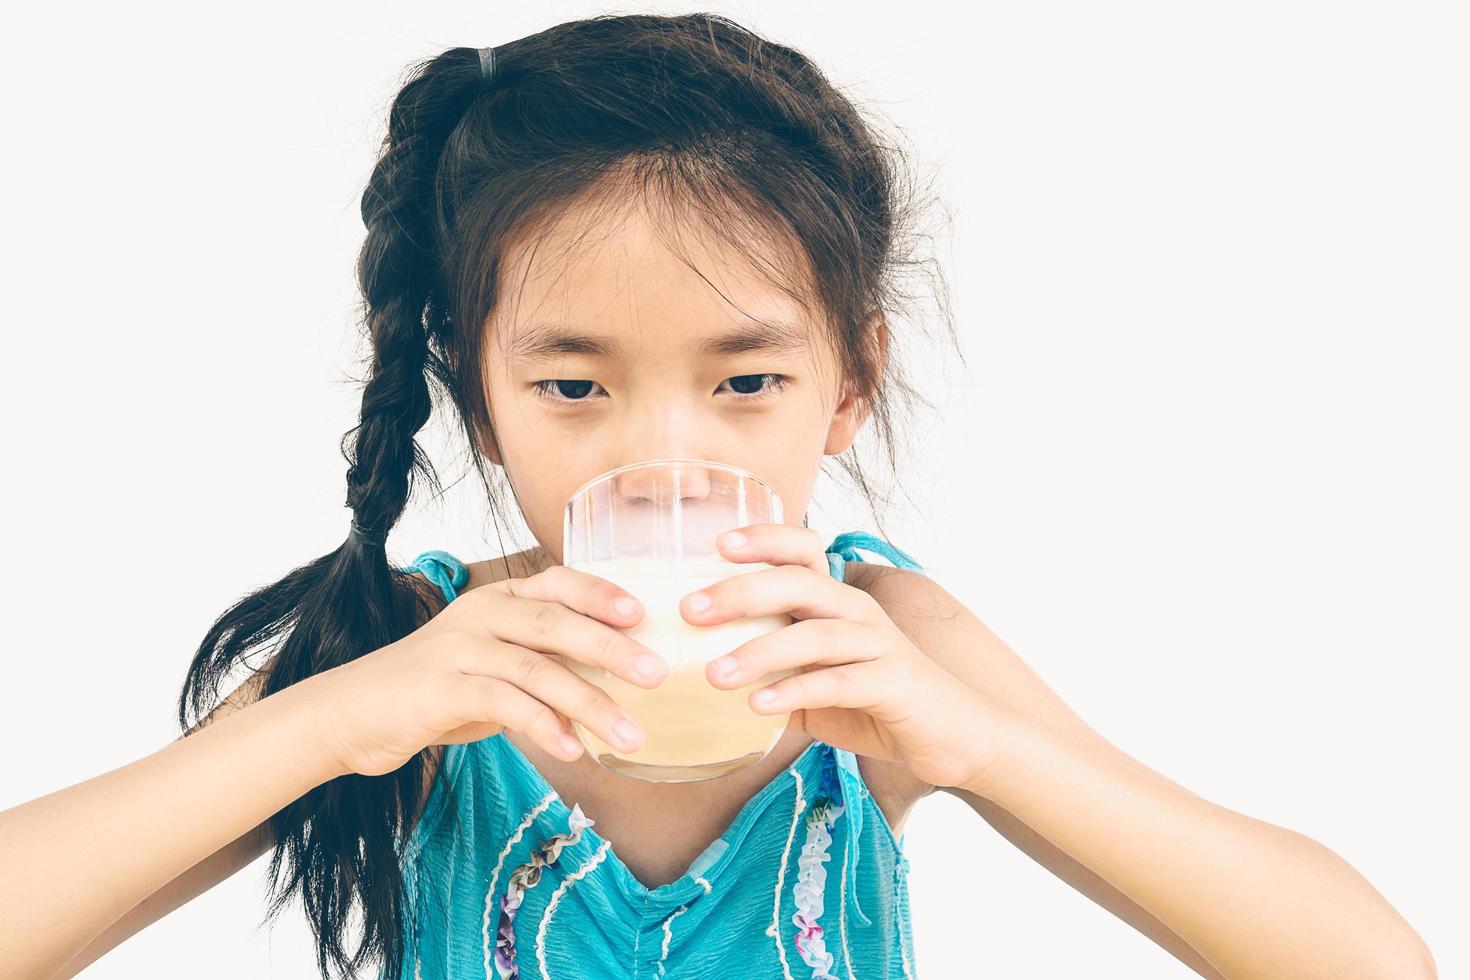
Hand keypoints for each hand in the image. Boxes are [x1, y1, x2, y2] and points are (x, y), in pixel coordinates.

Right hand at [313, 566, 670, 777]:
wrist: (351, 714)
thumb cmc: (434, 692)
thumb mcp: (492, 668)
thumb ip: (542, 665)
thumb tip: (611, 683)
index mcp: (496, 601)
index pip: (557, 583)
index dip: (601, 594)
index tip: (643, 612)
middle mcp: (479, 615)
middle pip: (556, 622)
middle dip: (612, 648)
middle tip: (657, 674)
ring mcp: (458, 650)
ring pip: (537, 668)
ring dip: (590, 703)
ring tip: (630, 733)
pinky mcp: (441, 690)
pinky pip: (503, 704)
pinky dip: (543, 725)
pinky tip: (572, 749)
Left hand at [681, 523, 1009, 789]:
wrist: (956, 737)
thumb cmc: (879, 705)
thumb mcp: (817, 686)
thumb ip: (775, 674)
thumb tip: (708, 679)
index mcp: (838, 602)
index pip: (803, 551)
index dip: (764, 540)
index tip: (717, 544)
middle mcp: (859, 612)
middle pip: (799, 583)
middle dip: (742, 591)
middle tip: (691, 609)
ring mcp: (879, 645)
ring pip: (814, 635)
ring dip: (760, 652)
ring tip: (713, 673)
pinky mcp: (893, 684)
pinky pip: (837, 682)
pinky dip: (795, 690)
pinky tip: (758, 705)